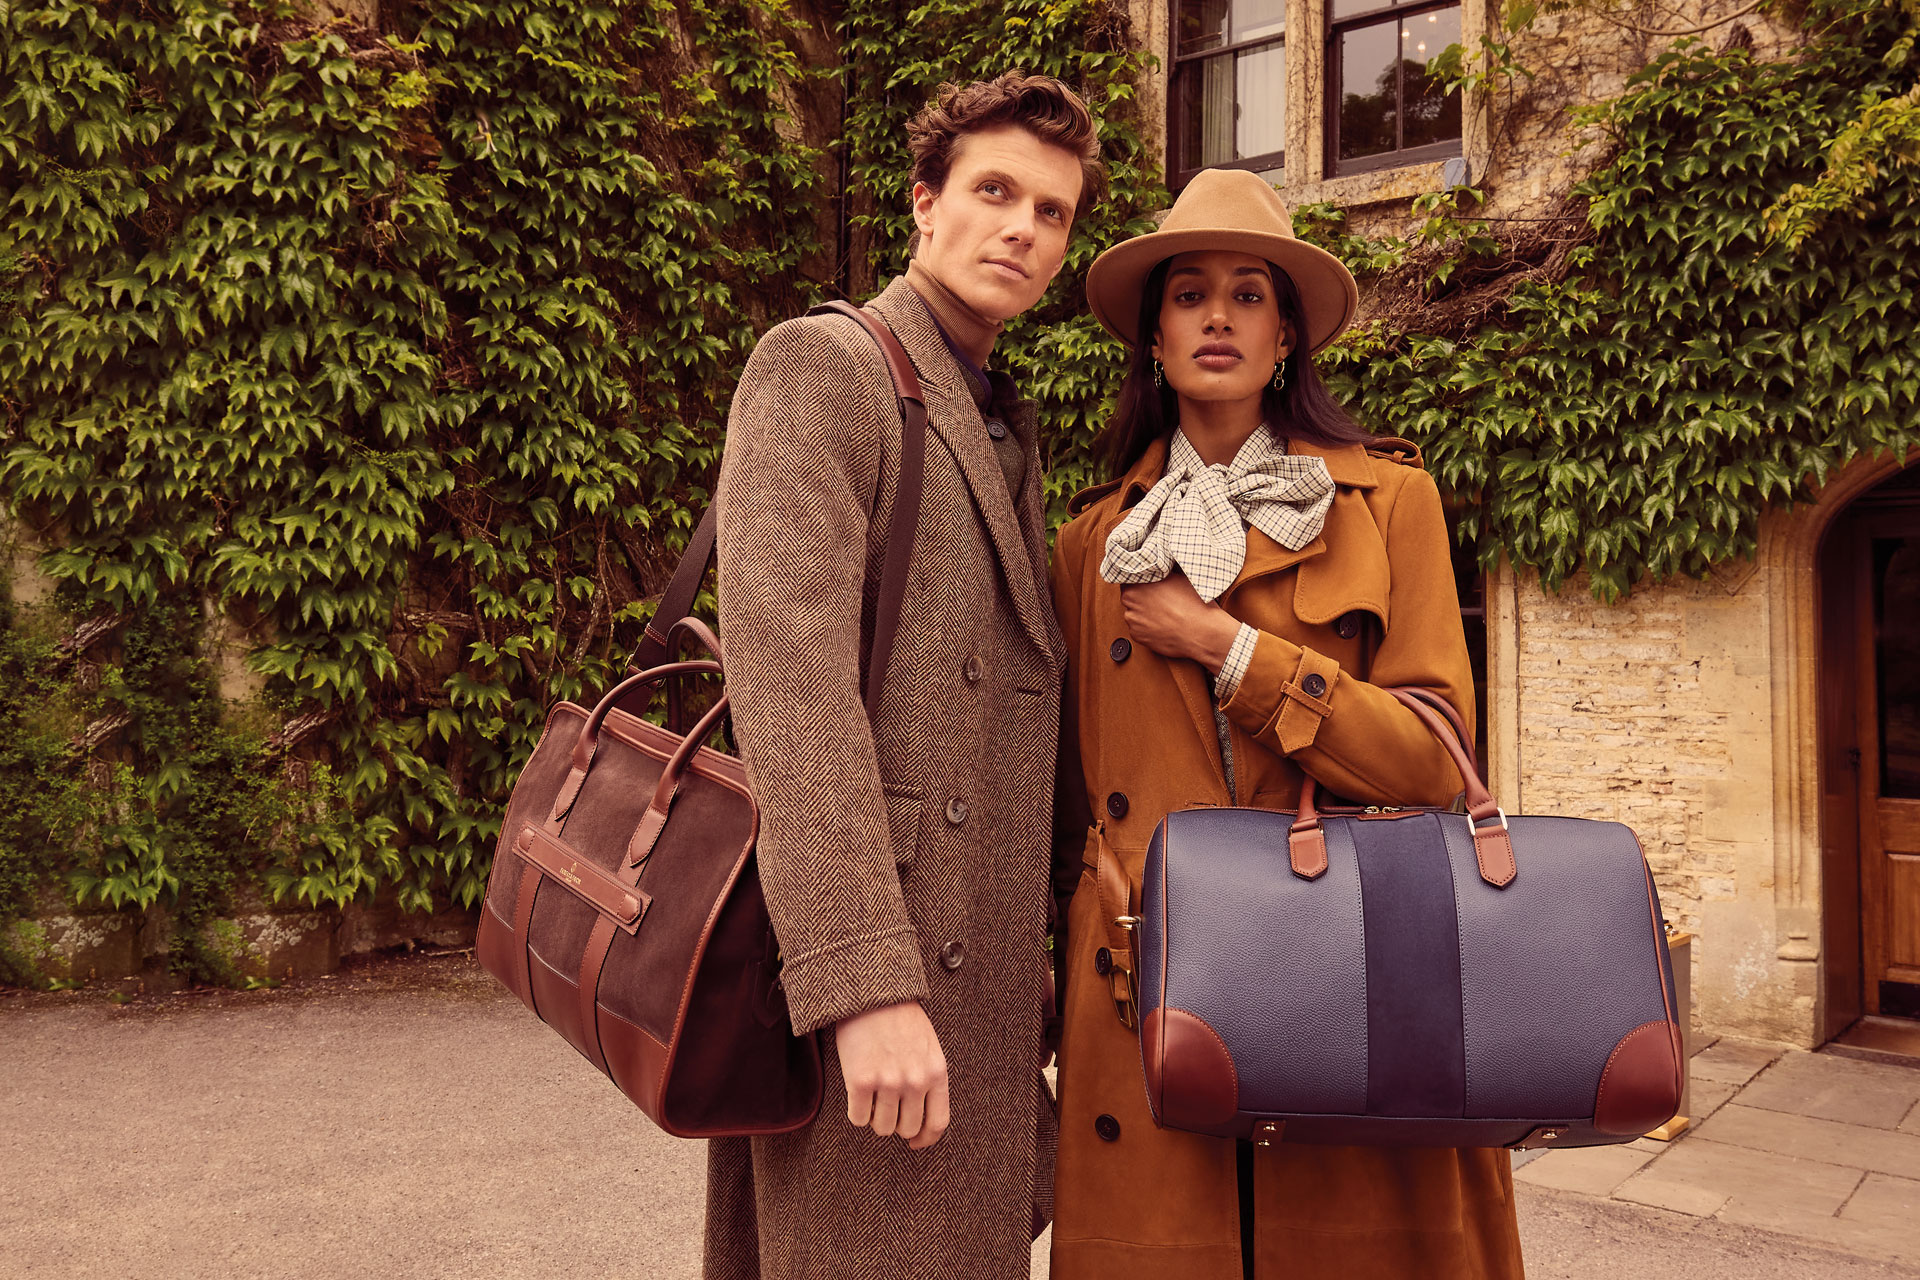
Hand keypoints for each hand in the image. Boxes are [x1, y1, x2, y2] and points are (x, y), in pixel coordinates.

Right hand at [834, 1001, 950, 1149]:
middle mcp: (915, 1081)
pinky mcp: (860, 1081)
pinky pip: (858, 1118)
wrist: (870, 993)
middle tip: (887, 1108)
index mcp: (936, 1072)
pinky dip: (856, 1112)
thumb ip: (928, 1079)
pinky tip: (857, 1093)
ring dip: (876, 1118)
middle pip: (907, 1129)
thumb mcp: (928, 1047)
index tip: (915, 1143)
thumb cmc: (899, 1018)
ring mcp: (888, 1082)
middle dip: (897, 1124)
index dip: (925, 1139)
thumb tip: (921, 1118)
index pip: (937, 1122)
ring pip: (882, 1127)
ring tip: (872, 1096)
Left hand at [1120, 574, 1241, 671]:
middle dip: (1143, 596)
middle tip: (1161, 597)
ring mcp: (1134, 624)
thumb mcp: (1176, 577)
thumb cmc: (1193, 604)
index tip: (1149, 581)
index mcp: (1135, 587)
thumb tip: (1156, 570)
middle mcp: (1130, 606)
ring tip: (1166, 612)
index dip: (1140, 579)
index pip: (1129, 579)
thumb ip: (1159, 574)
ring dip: (1145, 612)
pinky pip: (1140, 629)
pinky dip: (1149, 626)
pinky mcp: (1139, 638)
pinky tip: (1164, 623)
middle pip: (1131, 597)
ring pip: (1136, 613)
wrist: (1202, 632)